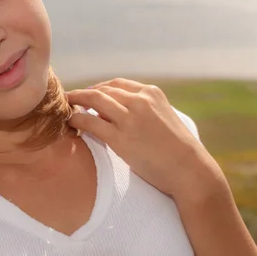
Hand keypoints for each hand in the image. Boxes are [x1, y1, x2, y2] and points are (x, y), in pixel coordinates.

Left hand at [66, 78, 223, 199]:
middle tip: (70, 99)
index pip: (117, 84)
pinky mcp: (120, 137)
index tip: (88, 94)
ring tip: (66, 107)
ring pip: (93, 100)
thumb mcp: (164, 117)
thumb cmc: (178, 149)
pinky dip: (76, 119)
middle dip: (84, 93)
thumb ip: (144, 109)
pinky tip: (71, 122)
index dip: (99, 88)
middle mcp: (140, 101)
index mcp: (152, 93)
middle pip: (103, 89)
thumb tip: (119, 110)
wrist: (190, 171)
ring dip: (76, 101)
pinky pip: (90, 121)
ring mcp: (129, 118)